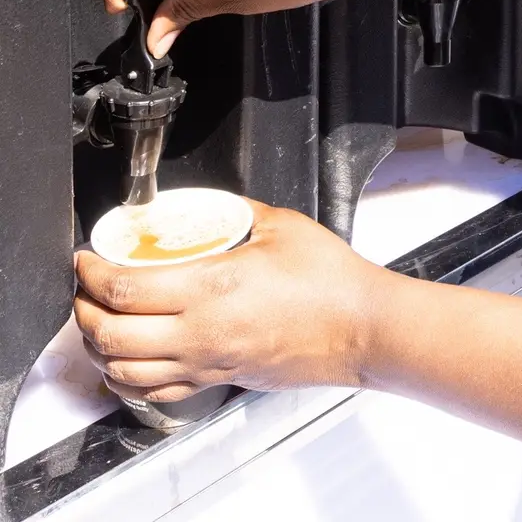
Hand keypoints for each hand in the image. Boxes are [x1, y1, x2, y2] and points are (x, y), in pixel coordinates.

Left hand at [74, 203, 386, 399]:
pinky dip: (129, 378)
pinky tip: (130, 360)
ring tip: (100, 322)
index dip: (92, 274)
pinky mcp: (218, 380)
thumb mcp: (280, 225)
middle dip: (85, 310)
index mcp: (210, 289)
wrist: (359, 326)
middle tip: (86, 287)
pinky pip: (156, 392)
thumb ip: (238, 213)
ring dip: (100, 348)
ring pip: (125, 372)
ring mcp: (206, 363)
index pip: (125, 289)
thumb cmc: (328, 281)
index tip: (86, 258)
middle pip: (111, 335)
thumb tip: (215, 206)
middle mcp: (199, 333)